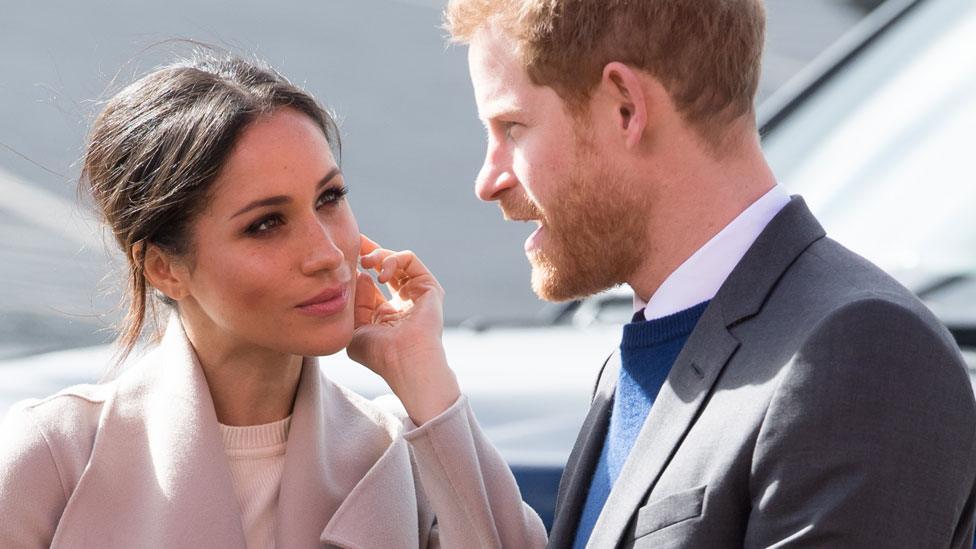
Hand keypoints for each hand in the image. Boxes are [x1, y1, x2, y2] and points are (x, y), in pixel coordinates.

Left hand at [347, 235, 459, 424]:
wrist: (403, 360)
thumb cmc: (378, 353)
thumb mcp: (355, 328)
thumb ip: (354, 302)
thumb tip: (359, 276)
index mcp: (386, 314)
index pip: (371, 283)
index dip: (357, 267)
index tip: (344, 255)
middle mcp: (403, 302)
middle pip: (385, 268)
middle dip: (368, 252)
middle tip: (354, 243)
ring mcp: (417, 294)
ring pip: (397, 261)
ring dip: (378, 255)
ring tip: (365, 261)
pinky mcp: (429, 287)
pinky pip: (410, 260)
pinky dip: (393, 259)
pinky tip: (380, 274)